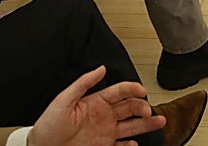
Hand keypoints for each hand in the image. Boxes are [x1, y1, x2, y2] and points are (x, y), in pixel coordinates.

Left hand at [28, 67, 163, 145]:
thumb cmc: (48, 126)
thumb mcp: (63, 100)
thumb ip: (83, 83)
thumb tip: (100, 68)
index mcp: (96, 102)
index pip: (120, 91)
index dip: (132, 89)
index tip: (142, 90)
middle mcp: (103, 116)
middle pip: (130, 108)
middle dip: (142, 106)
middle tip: (149, 110)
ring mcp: (105, 133)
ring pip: (132, 126)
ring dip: (146, 124)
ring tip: (159, 122)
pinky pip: (121, 145)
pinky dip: (130, 145)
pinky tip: (135, 143)